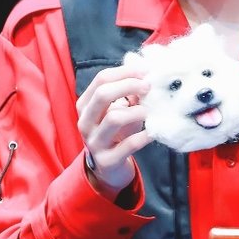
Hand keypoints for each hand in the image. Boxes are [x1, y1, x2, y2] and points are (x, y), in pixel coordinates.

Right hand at [76, 64, 150, 199]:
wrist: (109, 167)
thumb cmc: (117, 131)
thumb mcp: (120, 109)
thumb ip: (128, 92)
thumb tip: (146, 73)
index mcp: (85, 105)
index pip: (101, 79)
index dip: (125, 72)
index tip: (145, 71)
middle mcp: (85, 122)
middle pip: (103, 94)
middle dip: (129, 85)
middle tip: (148, 86)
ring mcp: (94, 142)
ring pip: (114, 118)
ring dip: (136, 111)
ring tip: (148, 111)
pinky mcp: (107, 160)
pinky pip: (129, 144)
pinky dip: (144, 135)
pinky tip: (152, 131)